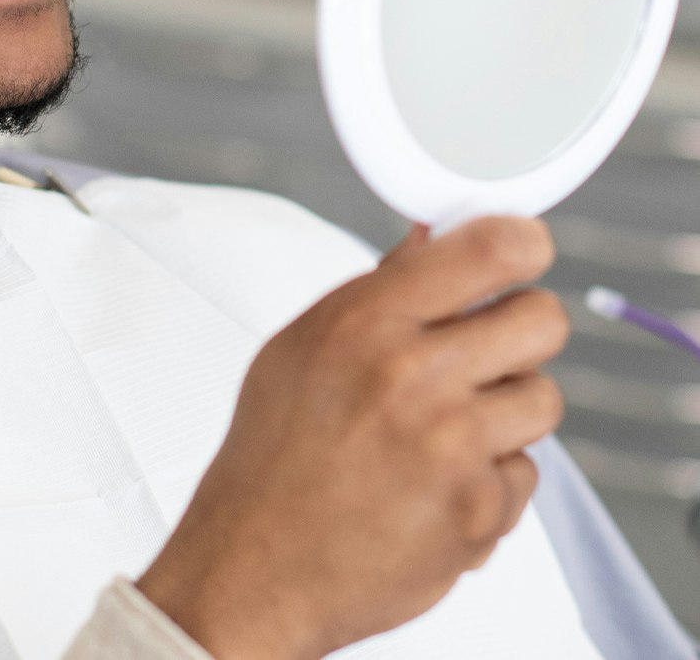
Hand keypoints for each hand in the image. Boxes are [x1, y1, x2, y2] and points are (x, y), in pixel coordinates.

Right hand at [136, 216, 567, 659]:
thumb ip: (379, 289)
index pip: (489, 250)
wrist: (257, 562)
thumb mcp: (303, 345)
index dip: (522, 243)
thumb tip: (434, 239)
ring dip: (508, 409)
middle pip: (542, 319)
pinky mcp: (479, 510)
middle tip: (494, 344)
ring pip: (544, 397)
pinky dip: (491, 476)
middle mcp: (413, 375)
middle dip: (524, 326)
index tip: (523, 249)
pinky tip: (436, 481)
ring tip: (450, 425)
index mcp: (365, 320)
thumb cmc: (273, 452)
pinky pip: (526, 471)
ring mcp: (452, 446)